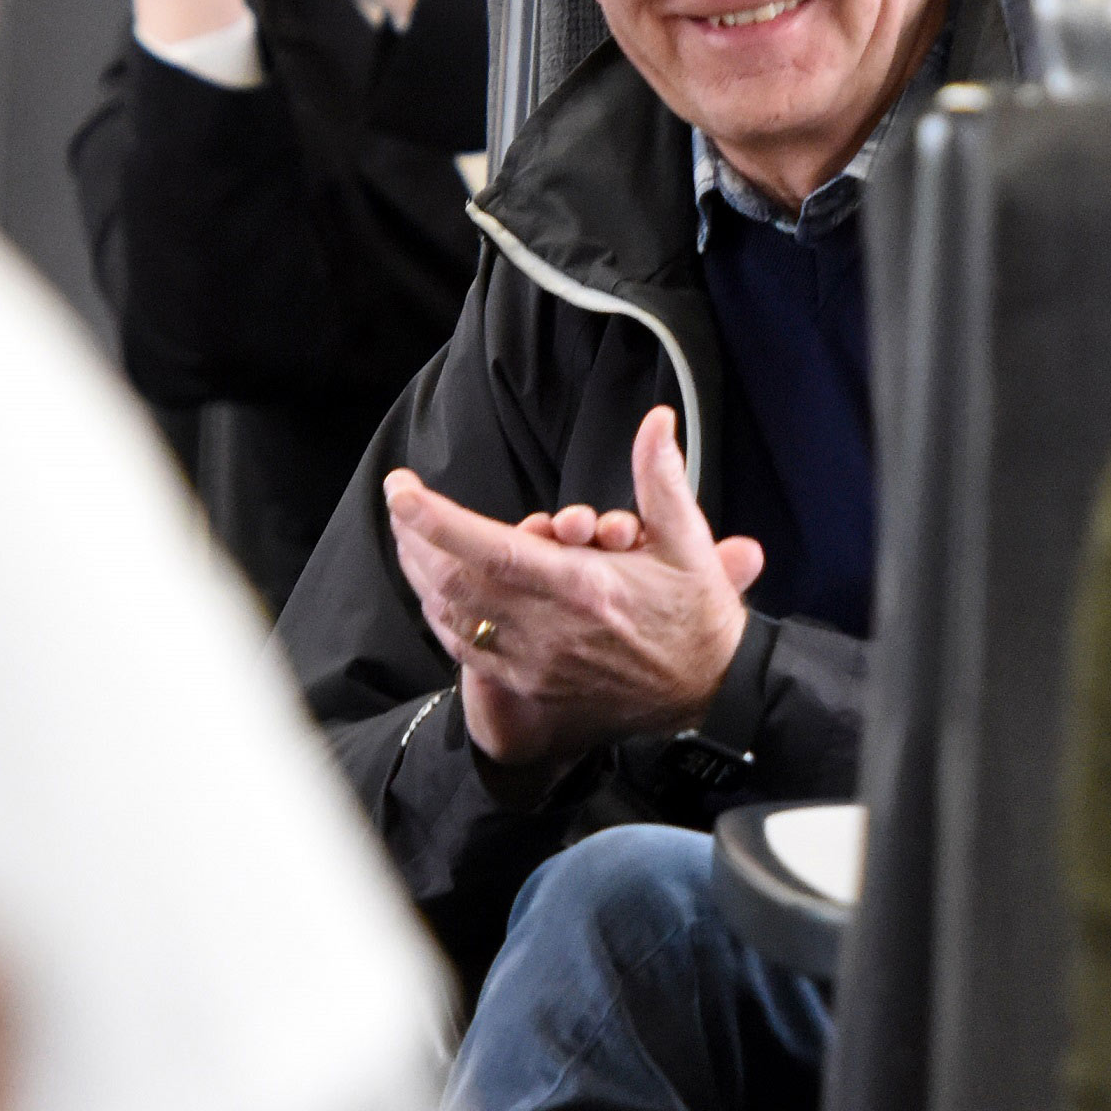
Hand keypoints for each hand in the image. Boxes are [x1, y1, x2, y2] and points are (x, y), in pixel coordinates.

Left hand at [386, 408, 756, 769]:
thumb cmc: (697, 615)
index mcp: (584, 587)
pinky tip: (434, 589)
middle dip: (415, 540)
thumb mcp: (689, 543)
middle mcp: (550, 628)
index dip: (436, 520)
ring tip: (409, 538)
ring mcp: (536, 662)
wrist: (710, 691)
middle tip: (401, 505)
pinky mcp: (532, 683)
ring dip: (422, 575)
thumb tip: (657, 420)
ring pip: (452, 617)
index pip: (491, 549)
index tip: (401, 491)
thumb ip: (662, 476)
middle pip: (455, 582)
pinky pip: (466, 650)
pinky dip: (441, 615)